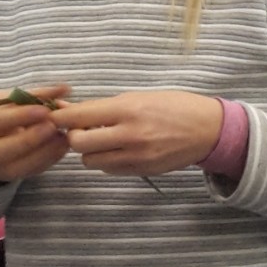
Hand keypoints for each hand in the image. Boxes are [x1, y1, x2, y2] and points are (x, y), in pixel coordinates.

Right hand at [0, 85, 72, 183]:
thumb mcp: (5, 98)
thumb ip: (32, 94)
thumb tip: (64, 88)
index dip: (18, 116)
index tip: (44, 110)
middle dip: (29, 140)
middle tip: (53, 127)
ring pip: (13, 168)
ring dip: (42, 154)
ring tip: (62, 137)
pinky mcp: (3, 175)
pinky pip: (26, 173)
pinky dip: (46, 161)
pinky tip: (61, 147)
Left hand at [50, 90, 223, 175]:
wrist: (210, 130)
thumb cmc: (175, 107)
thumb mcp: (138, 96)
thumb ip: (102, 106)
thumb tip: (64, 108)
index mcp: (127, 110)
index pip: (76, 116)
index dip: (59, 117)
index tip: (56, 116)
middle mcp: (130, 135)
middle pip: (77, 143)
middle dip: (73, 136)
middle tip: (82, 130)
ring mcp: (137, 156)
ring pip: (90, 160)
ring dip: (90, 151)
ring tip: (103, 141)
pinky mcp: (143, 170)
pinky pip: (109, 169)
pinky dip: (107, 160)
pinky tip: (120, 150)